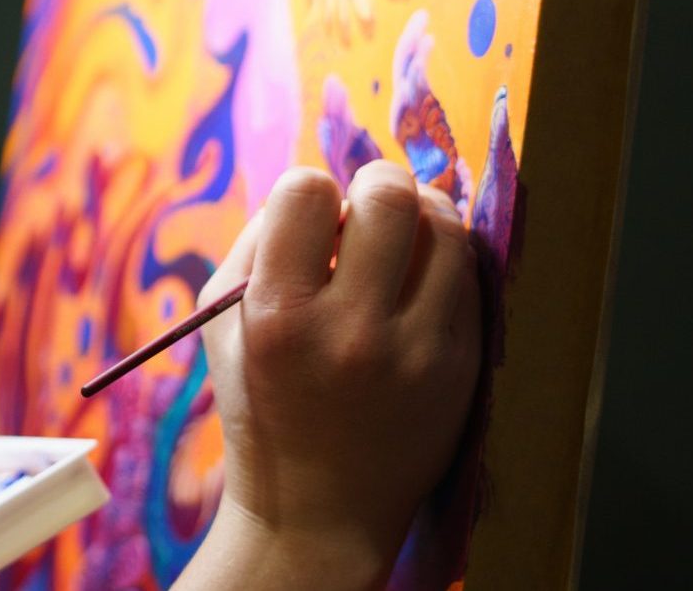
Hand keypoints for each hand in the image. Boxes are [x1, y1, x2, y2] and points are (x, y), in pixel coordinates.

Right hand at [179, 162, 481, 590]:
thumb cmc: (261, 403)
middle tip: (366, 209)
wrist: (319, 509)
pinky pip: (470, 276)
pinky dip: (445, 261)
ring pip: (445, 227)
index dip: (306, 191)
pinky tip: (421, 279)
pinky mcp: (463, 367)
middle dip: (375, 184)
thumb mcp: (223, 327)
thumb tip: (314, 186)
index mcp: (276, 315)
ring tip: (401, 237)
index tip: (308, 219)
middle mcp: (350, 330)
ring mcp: (417, 350)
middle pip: (388, 195)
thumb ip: (256, 244)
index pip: (306, 190)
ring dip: (421, 214)